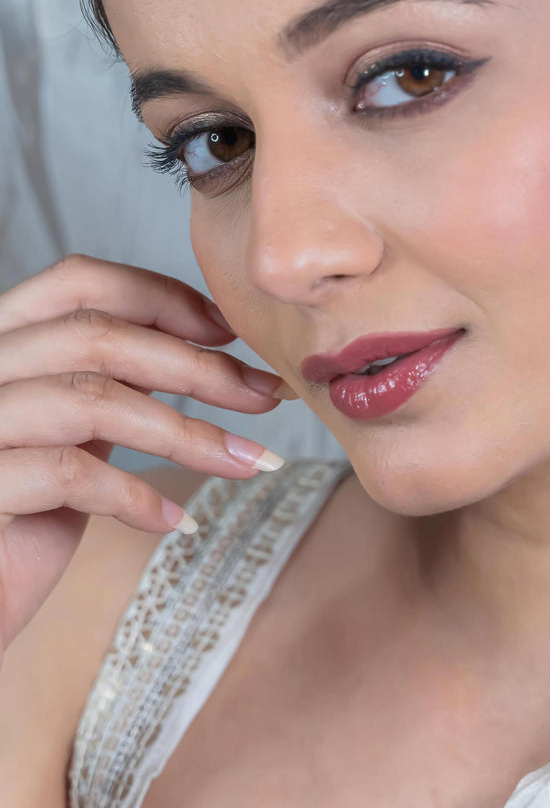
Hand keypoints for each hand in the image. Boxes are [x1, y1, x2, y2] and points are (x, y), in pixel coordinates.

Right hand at [0, 254, 288, 656]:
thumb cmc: (12, 525)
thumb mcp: (64, 435)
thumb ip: (107, 384)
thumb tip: (204, 347)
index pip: (78, 282)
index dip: (161, 298)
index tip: (229, 332)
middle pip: (98, 336)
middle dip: (197, 365)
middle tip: (267, 396)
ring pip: (93, 399)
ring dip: (189, 432)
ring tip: (250, 463)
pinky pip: (70, 473)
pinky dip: (136, 496)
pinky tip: (176, 521)